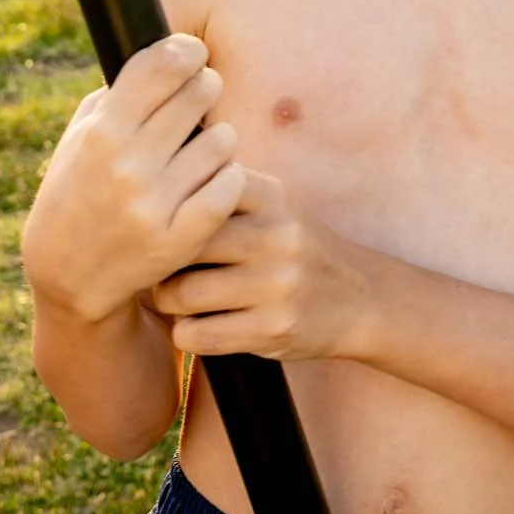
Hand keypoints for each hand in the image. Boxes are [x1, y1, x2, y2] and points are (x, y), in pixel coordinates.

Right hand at [20, 35, 243, 325]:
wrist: (68, 271)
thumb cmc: (79, 187)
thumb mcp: (81, 135)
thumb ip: (121, 94)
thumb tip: (172, 54)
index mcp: (101, 133)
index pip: (161, 66)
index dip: (186, 50)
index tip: (193, 53)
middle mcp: (128, 166)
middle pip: (198, 93)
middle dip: (204, 87)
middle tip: (201, 95)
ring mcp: (155, 205)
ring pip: (223, 138)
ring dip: (217, 136)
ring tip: (201, 146)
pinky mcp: (180, 239)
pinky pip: (232, 184)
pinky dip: (228, 175)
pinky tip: (212, 177)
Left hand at [150, 171, 371, 362]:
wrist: (358, 299)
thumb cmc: (295, 248)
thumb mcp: (274, 206)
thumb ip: (224, 190)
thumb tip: (155, 179)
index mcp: (272, 197)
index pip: (199, 189)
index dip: (169, 208)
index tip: (161, 222)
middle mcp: (276, 237)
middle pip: (185, 242)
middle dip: (160, 260)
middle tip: (158, 268)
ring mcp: (276, 286)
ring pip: (184, 293)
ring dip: (168, 301)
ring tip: (174, 298)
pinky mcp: (273, 330)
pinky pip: (199, 334)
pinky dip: (186, 333)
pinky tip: (196, 325)